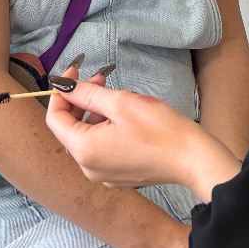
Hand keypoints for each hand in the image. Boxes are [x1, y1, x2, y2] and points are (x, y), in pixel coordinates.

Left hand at [46, 81, 242, 201]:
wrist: (193, 159)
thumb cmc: (159, 129)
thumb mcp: (120, 103)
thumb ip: (86, 93)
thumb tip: (61, 85)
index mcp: (84, 150)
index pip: (55, 119)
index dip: (61, 92)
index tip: (74, 72)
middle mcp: (88, 167)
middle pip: (70, 128)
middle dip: (80, 100)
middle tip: (100, 78)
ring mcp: (103, 174)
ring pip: (87, 137)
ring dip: (94, 112)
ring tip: (116, 95)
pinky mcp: (118, 175)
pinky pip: (101, 148)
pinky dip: (105, 128)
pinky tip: (124, 116)